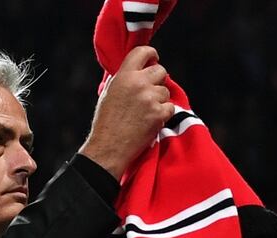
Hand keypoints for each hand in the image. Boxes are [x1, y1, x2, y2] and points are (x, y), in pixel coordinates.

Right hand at [79, 46, 174, 179]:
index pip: (143, 52)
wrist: (109, 146)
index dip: (152, 54)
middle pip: (161, 71)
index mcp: (124, 75)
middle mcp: (138, 83)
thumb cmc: (106, 122)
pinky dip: (163, 114)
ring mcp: (150, 98)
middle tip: (151, 92)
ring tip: (145, 111)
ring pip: (165, 91)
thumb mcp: (109, 93)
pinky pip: (170, 107)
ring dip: (160, 100)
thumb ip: (123, 78)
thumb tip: (135, 70)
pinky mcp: (159, 114)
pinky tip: (151, 120)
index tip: (154, 59)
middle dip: (158, 80)